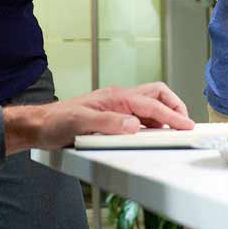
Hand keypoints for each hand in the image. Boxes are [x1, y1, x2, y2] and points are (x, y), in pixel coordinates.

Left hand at [1, 82, 194, 153]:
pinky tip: (153, 134)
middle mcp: (119, 99)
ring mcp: (117, 107)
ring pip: (150, 104)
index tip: (186, 125)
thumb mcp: (80, 123)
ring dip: (165, 114)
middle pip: (156, 94)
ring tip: (175, 129)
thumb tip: (134, 124)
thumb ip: (108, 123)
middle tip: (185, 123)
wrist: (41, 125)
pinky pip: (140, 115)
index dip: (171, 115)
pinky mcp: (113, 117)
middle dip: (174, 105)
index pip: (151, 104)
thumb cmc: (57, 122)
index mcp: (116, 97)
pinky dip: (153, 122)